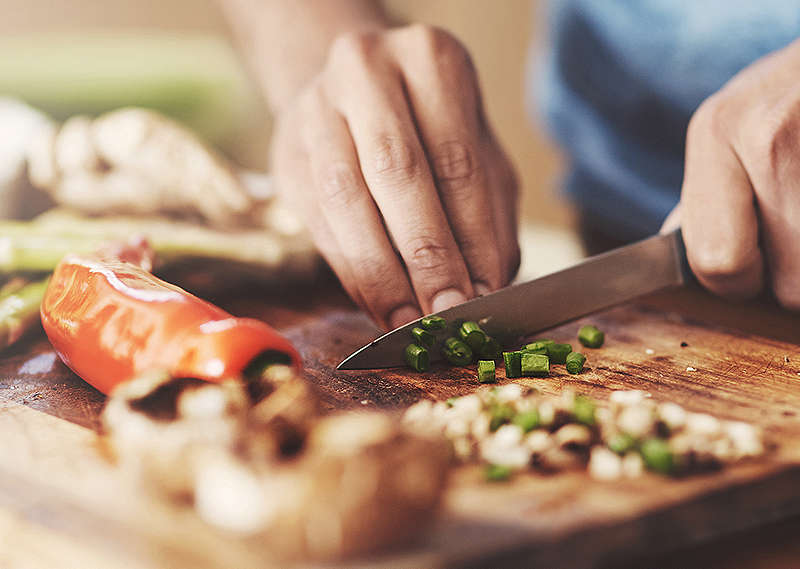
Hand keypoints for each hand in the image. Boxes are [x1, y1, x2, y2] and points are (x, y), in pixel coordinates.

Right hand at [272, 25, 518, 328]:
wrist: (357, 93)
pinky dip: (351, 271)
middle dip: (426, 255)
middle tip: (447, 313)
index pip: (457, 161)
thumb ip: (489, 217)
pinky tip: (378, 305)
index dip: (471, 236)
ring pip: (346, 198)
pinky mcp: (285, 153)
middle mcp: (367, 71)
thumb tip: (487, 288)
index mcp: (430, 60)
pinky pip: (318, 221)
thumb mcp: (480, 156)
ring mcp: (316, 109)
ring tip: (410, 320)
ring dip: (381, 272)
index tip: (484, 294)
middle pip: (397, 172)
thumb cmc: (435, 131)